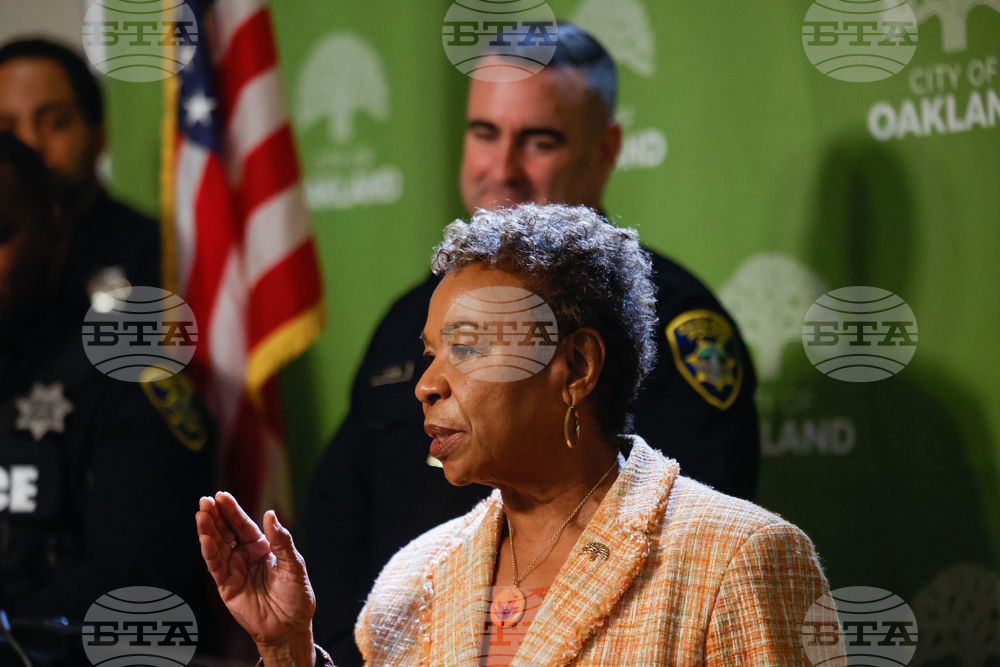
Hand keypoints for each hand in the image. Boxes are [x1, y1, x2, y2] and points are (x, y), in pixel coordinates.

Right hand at [196, 492, 315, 665]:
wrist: (290, 627)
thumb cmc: (296, 596)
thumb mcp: (294, 566)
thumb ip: (281, 541)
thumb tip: (270, 515)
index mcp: (262, 547)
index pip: (243, 525)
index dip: (232, 511)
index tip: (221, 496)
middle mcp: (245, 556)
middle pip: (227, 532)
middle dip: (215, 516)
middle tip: (205, 500)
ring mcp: (234, 570)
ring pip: (218, 547)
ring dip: (208, 531)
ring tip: (201, 514)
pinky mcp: (227, 587)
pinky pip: (217, 567)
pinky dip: (210, 553)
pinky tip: (205, 539)